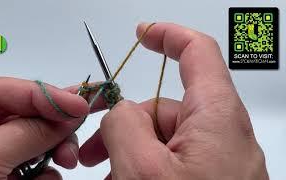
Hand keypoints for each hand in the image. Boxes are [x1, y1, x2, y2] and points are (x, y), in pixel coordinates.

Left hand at [0, 77, 101, 179]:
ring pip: (38, 143)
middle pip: (29, 116)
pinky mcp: (7, 178)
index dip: (45, 94)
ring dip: (55, 154)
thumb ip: (27, 132)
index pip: (7, 92)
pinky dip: (47, 176)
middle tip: (69, 144)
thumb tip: (67, 114)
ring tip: (62, 164)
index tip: (78, 104)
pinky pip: (37, 170)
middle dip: (55, 128)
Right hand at [79, 23, 268, 179]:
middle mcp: (220, 134)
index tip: (143, 33)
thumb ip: (125, 123)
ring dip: (128, 155)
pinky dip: (143, 169)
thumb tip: (121, 109)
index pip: (196, 52)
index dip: (168, 35)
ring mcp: (214, 160)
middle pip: (164, 107)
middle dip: (123, 126)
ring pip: (161, 138)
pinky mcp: (208, 178)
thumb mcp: (143, 169)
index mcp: (216, 118)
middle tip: (91, 154)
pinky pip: (169, 161)